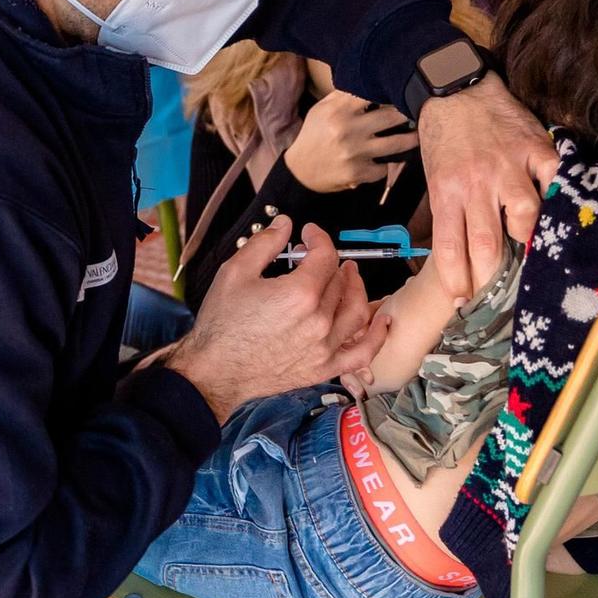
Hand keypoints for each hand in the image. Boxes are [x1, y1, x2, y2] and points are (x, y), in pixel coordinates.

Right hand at [164, 220, 386, 422]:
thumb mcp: (235, 273)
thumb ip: (265, 244)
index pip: (325, 256)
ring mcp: (325, 347)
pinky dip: (377, 335)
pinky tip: (382, 320)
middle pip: (340, 281)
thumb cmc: (221, 325)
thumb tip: (285, 225)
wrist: (215, 371)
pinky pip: (362, 351)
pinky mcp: (325, 367)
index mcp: (299, 293)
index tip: (310, 234)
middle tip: (319, 257)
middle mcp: (319, 320)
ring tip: (350, 278)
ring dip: (357, 289)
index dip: (319, 238)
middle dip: (331, 263)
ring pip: (357, 311)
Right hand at [282, 92, 419, 193]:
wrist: (300, 170)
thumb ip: (344, 95)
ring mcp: (355, 153)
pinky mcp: (358, 173)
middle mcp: (348, 130)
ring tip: (419, 133)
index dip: (392, 90)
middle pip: (392, 116)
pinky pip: (385, 168)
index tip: (405, 88)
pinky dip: (387, 165)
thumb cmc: (314, 135)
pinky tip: (385, 160)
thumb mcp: (322, 109)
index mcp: (339, 111)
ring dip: (412, 139)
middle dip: (409, 112)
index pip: (373, 93)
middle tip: (422, 109)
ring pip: (397, 144)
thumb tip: (370, 81)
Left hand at [417, 74, 557, 298]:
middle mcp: (476, 184)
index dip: (457, 279)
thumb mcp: (436, 178)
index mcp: (446, 193)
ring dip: (529, 240)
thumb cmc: (445, 139)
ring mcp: (508, 166)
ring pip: (524, 216)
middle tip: (500, 294)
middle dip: (494, 275)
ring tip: (532, 254)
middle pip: (487, 242)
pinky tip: (564, 214)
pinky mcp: (535, 148)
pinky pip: (554, 180)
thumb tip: (468, 256)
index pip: (450, 247)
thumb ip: (453, 211)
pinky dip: (560, 198)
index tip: (462, 300)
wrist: (454, 90)